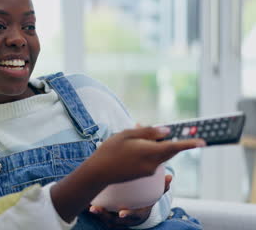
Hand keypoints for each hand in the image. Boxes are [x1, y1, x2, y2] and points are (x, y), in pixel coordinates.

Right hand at [89, 126, 204, 183]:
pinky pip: (151, 159)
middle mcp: (153, 163)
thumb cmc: (110, 150)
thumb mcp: (127, 135)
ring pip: (158, 153)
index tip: (203, 142)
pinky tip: (131, 145)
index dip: (189, 144)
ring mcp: (148, 170)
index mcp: (150, 152)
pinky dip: (147, 150)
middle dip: (163, 139)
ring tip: (132, 134)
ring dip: (152, 144)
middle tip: (146, 128)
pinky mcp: (143, 174)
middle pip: (168, 149)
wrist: (98, 173)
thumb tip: (167, 131)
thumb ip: (148, 132)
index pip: (175, 147)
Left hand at [89, 175, 173, 227]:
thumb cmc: (145, 200)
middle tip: (96, 209)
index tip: (122, 213)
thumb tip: (170, 177)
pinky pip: (100, 215)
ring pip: (105, 220)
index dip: (128, 215)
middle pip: (114, 221)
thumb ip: (161, 187)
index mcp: (138, 214)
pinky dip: (94, 210)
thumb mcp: (154, 195)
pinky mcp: (109, 217)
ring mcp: (116, 220)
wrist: (138, 213)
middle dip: (104, 216)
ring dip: (97, 214)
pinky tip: (86, 202)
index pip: (133, 215)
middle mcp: (126, 219)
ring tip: (89, 206)